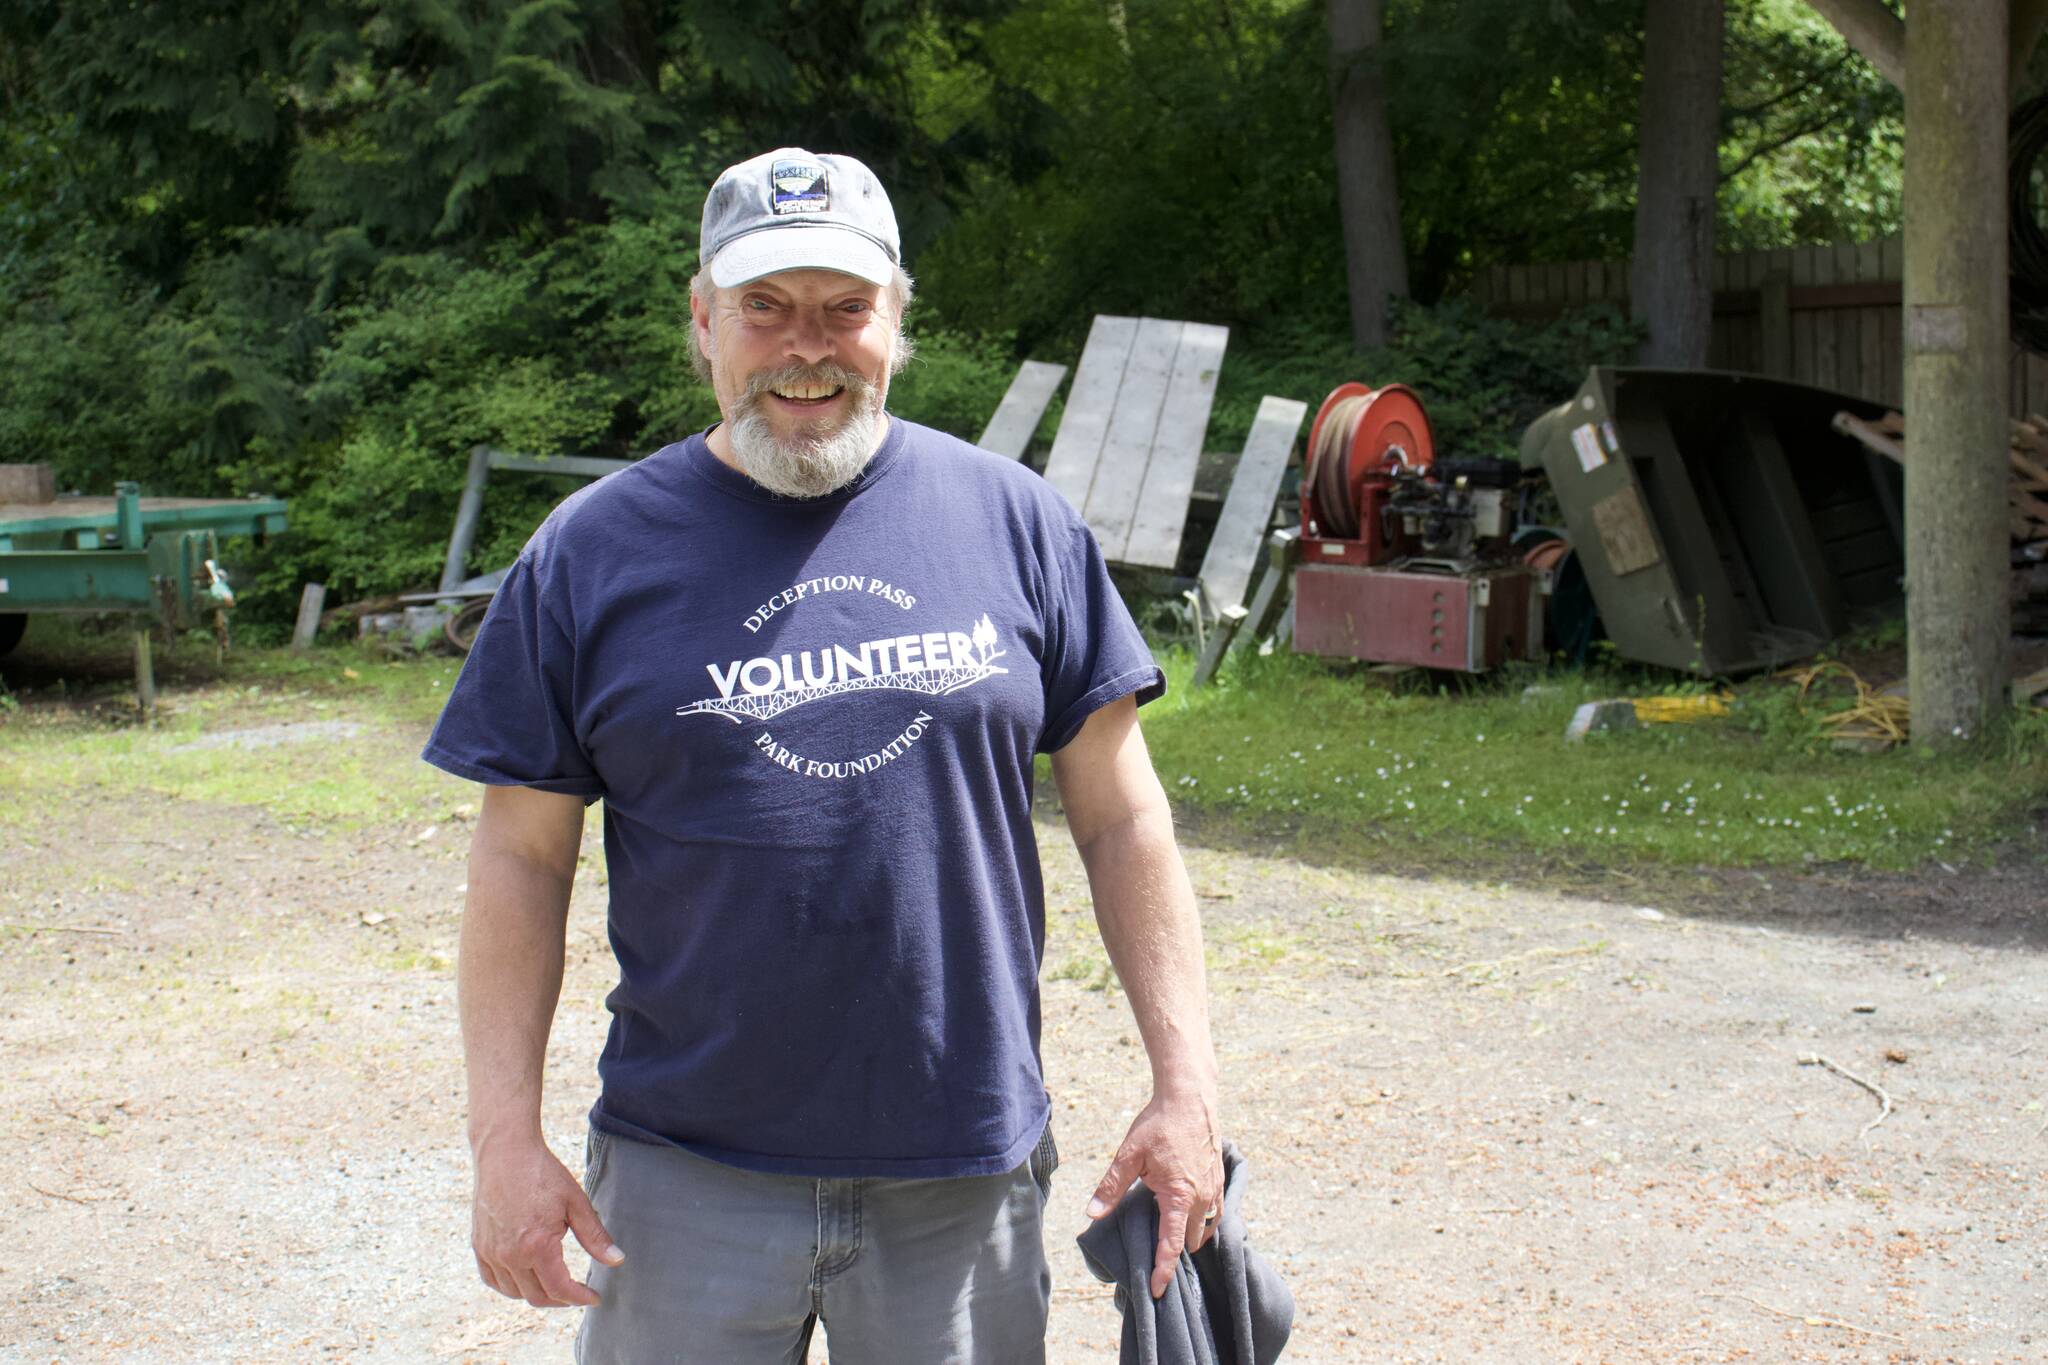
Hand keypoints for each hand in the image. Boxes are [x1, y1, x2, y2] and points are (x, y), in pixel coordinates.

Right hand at [471, 1135, 623, 1307]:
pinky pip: (492, 1280)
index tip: (594, 1298)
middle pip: (537, 1296)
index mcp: (537, 1246)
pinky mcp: (479, 1246)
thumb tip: (617, 1261)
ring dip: (536, 1295)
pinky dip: (510, 1287)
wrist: (505, 1152)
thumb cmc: (543, 1173)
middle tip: (578, 1293)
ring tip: (555, 1285)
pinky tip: (525, 1279)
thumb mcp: (576, 1202)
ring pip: (514, 1293)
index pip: (560, 1289)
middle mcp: (510, 1255)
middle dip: (561, 1300)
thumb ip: (595, 1236)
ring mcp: (490, 1252)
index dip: (580, 1298)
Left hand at [1085, 1089, 1223, 1298]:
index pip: (1172, 1244)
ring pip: (1206, 1229)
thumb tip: (1091, 1213)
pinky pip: (1215, 1213)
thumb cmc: (1158, 1124)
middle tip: (1154, 1255)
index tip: (1158, 1291)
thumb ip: (1111, 1188)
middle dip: (1175, 1251)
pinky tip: (1186, 1214)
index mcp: (1180, 1196)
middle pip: (1191, 1241)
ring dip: (1190, 1236)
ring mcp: (1215, 1189)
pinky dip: (1202, 1221)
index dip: (1163, 1270)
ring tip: (1169, 1236)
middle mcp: (1203, 1198)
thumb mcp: (1129, 1155)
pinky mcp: (1220, 1179)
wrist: (1189, 1097)